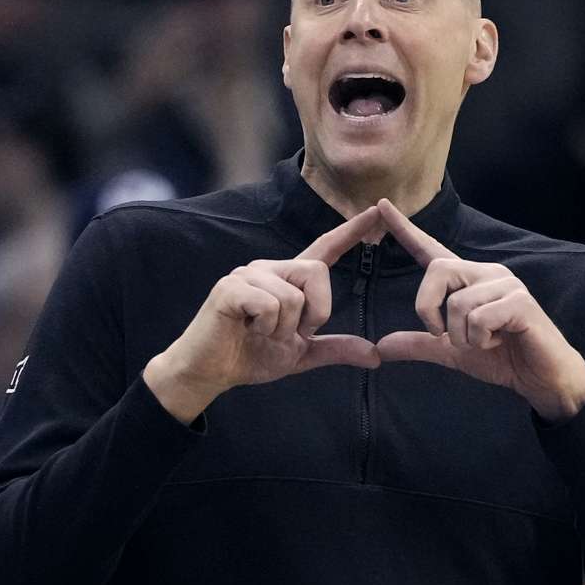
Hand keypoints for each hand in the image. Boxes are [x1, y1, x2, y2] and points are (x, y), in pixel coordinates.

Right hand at [145, 207, 381, 422]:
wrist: (209, 373)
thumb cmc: (250, 356)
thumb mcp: (300, 354)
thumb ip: (335, 349)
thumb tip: (375, 356)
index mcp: (287, 280)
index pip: (323, 249)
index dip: (350, 232)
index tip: (375, 212)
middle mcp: (268, 268)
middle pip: (316, 273)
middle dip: (313, 313)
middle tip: (288, 334)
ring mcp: (247, 275)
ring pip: (293, 296)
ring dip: (283, 329)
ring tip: (260, 334)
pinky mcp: (230, 288)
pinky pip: (270, 305)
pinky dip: (266, 327)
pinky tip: (247, 331)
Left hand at [375, 199, 584, 422]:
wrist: (541, 379)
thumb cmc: (502, 358)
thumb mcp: (453, 351)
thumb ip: (420, 344)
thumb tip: (380, 347)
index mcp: (469, 280)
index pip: (431, 249)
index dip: (405, 229)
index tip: (381, 204)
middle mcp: (487, 273)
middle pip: (437, 270)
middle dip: (428, 308)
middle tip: (443, 335)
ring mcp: (506, 284)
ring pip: (458, 304)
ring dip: (463, 337)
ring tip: (486, 342)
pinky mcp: (520, 301)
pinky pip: (480, 318)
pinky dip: (481, 340)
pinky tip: (500, 341)